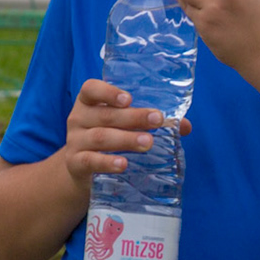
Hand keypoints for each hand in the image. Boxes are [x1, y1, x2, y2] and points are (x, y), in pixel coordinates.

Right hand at [57, 78, 192, 193]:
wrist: (83, 170)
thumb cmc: (110, 139)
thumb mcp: (123, 126)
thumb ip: (149, 122)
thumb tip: (184, 125)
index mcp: (89, 102)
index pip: (91, 89)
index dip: (108, 92)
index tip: (129, 99)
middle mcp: (78, 118)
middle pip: (104, 115)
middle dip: (133, 117)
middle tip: (157, 120)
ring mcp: (75, 141)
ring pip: (100, 137)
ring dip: (125, 139)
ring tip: (148, 143)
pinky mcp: (75, 163)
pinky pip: (89, 161)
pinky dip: (107, 162)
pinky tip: (123, 164)